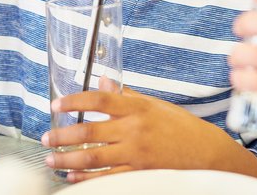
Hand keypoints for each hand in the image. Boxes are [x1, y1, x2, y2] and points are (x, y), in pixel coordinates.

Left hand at [41, 84, 256, 182]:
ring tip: (51, 159)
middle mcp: (134, 129)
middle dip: (62, 135)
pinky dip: (86, 177)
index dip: (74, 101)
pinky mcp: (140, 174)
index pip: (99, 99)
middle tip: (46, 137)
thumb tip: (104, 79)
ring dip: (67, 158)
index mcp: (138, 108)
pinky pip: (106, 177)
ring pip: (92, 157)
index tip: (56, 105)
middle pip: (88, 131)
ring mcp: (136, 154)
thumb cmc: (183, 129)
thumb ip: (127, 96)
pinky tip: (73, 176)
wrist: (210, 155)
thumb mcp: (156, 106)